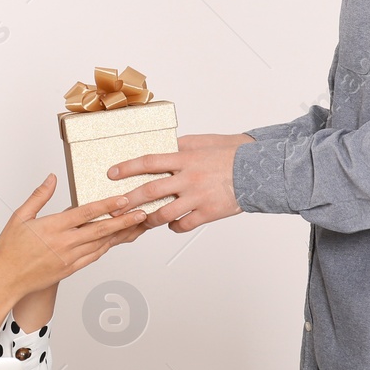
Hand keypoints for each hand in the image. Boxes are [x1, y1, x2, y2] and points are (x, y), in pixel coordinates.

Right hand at [0, 174, 147, 302]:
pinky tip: (114, 241)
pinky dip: (106, 248)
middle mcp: (65, 243)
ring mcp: (69, 258)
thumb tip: (51, 178)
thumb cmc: (9, 249)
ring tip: (134, 226)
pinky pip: (93, 257)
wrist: (5, 279)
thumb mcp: (19, 216)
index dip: (107, 205)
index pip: (86, 213)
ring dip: (119, 234)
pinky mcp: (70, 269)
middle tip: (141, 213)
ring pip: (100, 244)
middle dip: (123, 221)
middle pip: (100, 230)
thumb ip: (39, 196)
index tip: (123, 199)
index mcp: (53, 227)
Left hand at [109, 133, 252, 232]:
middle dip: (129, 201)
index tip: (112, 174)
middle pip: (150, 191)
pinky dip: (174, 227)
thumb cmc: (230, 153)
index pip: (148, 162)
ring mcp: (197, 197)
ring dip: (148, 219)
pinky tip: (171, 225)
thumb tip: (162, 147)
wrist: (257, 169)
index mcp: (184, 158)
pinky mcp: (208, 213)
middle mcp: (188, 178)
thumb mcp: (202, 142)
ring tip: (141, 220)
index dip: (127, 168)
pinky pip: (184, 225)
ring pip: (164, 214)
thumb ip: (180, 146)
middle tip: (115, 207)